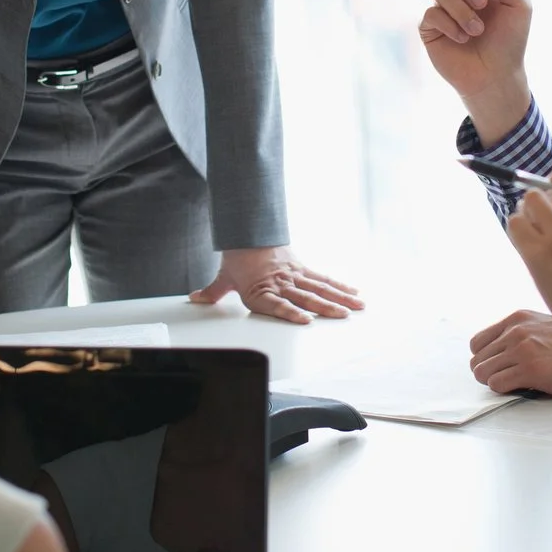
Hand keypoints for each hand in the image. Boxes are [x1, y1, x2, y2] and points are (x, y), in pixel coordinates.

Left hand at [191, 246, 363, 325]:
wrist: (248, 231)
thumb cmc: (237, 257)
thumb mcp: (224, 276)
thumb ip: (212, 292)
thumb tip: (195, 299)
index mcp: (261, 291)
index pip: (278, 304)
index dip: (291, 313)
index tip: (305, 320)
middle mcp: (280, 284)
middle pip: (305, 297)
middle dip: (326, 307)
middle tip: (342, 316)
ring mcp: (294, 276)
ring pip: (320, 288)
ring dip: (339, 298)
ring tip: (356, 307)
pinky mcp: (302, 269)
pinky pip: (322, 278)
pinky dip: (339, 286)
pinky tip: (353, 292)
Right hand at [415, 0, 536, 143]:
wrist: (496, 75)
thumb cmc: (510, 40)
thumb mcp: (518, 6)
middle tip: (483, 2)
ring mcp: (443, 7)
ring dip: (463, 12)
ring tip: (477, 31)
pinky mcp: (430, 26)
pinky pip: (432, 13)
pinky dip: (451, 26)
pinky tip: (463, 39)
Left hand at [468, 309, 551, 396]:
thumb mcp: (544, 325)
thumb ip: (521, 332)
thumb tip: (498, 350)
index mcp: (518, 318)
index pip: (477, 342)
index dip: (484, 358)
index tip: (496, 366)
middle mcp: (516, 331)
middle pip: (477, 359)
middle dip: (488, 372)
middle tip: (505, 377)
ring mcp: (522, 350)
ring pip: (481, 372)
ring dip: (495, 381)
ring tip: (513, 382)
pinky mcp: (529, 370)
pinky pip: (496, 384)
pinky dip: (504, 390)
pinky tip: (520, 386)